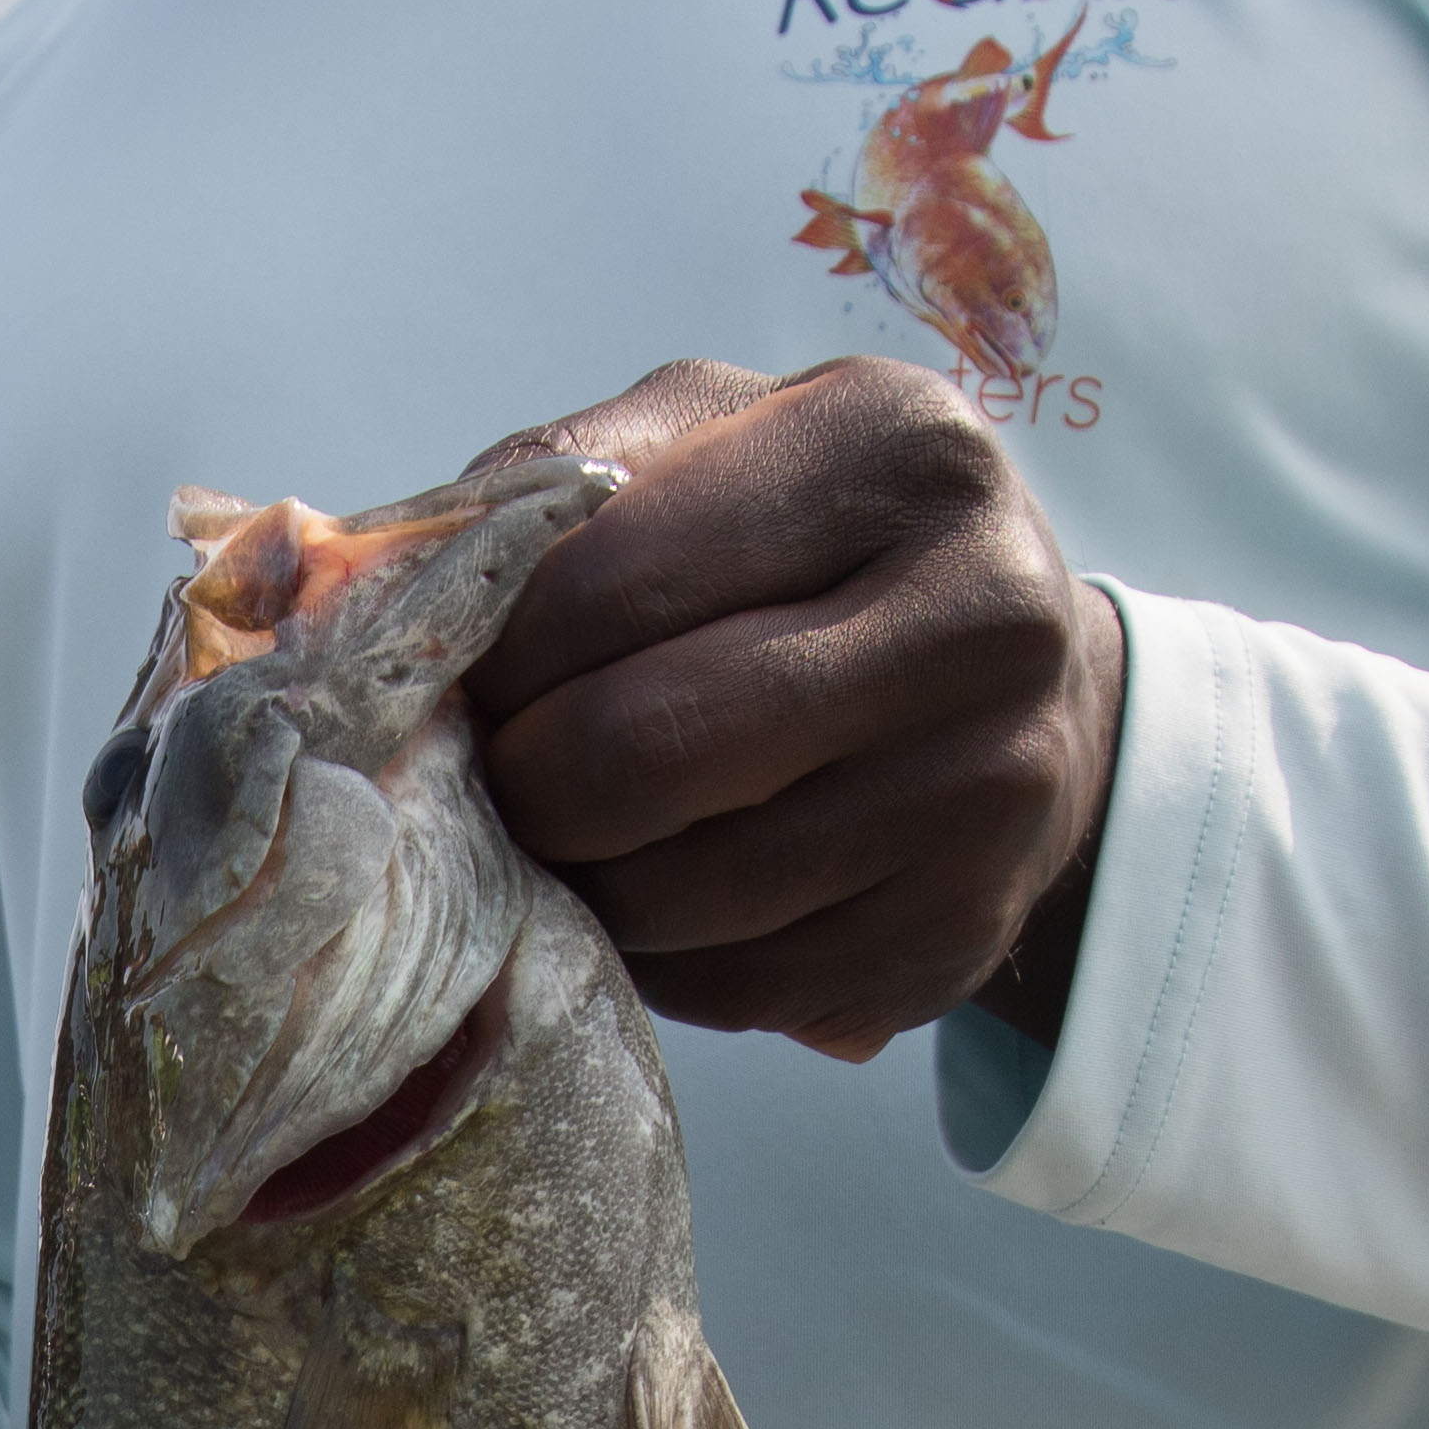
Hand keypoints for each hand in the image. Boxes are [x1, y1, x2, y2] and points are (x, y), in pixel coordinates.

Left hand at [457, 358, 1124, 1059]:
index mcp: (900, 450)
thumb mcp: (721, 441)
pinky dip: (656, 959)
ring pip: (670, 893)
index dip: (494, 653)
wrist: (1036, 695)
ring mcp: (983, 790)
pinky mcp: (957, 932)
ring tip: (570, 834)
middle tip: (497, 774)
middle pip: (634, 752)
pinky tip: (657, 898)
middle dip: (520, 783)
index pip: (605, 579)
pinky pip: (728, 987)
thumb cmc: (826, 547)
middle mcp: (979, 616)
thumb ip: (562, 475)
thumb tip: (393, 575)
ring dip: (576, 883)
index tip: (465, 678)